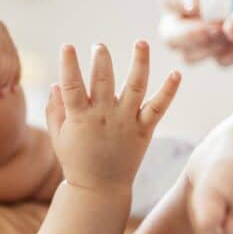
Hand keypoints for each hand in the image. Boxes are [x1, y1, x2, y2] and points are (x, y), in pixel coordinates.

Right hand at [46, 41, 180, 189]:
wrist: (99, 190)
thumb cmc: (76, 162)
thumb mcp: (59, 137)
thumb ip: (56, 111)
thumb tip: (56, 84)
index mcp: (79, 118)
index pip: (72, 85)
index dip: (69, 64)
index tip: (67, 46)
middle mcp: (103, 117)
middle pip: (103, 81)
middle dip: (101, 60)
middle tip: (100, 46)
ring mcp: (125, 123)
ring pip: (134, 87)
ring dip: (139, 63)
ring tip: (141, 43)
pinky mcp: (143, 131)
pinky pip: (158, 108)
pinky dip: (169, 91)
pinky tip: (177, 73)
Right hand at [157, 0, 232, 66]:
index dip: (180, 2)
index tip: (195, 3)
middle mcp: (174, 19)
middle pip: (170, 36)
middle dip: (193, 35)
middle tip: (217, 27)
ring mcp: (191, 40)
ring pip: (189, 55)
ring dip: (212, 48)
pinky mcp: (215, 51)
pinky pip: (218, 61)